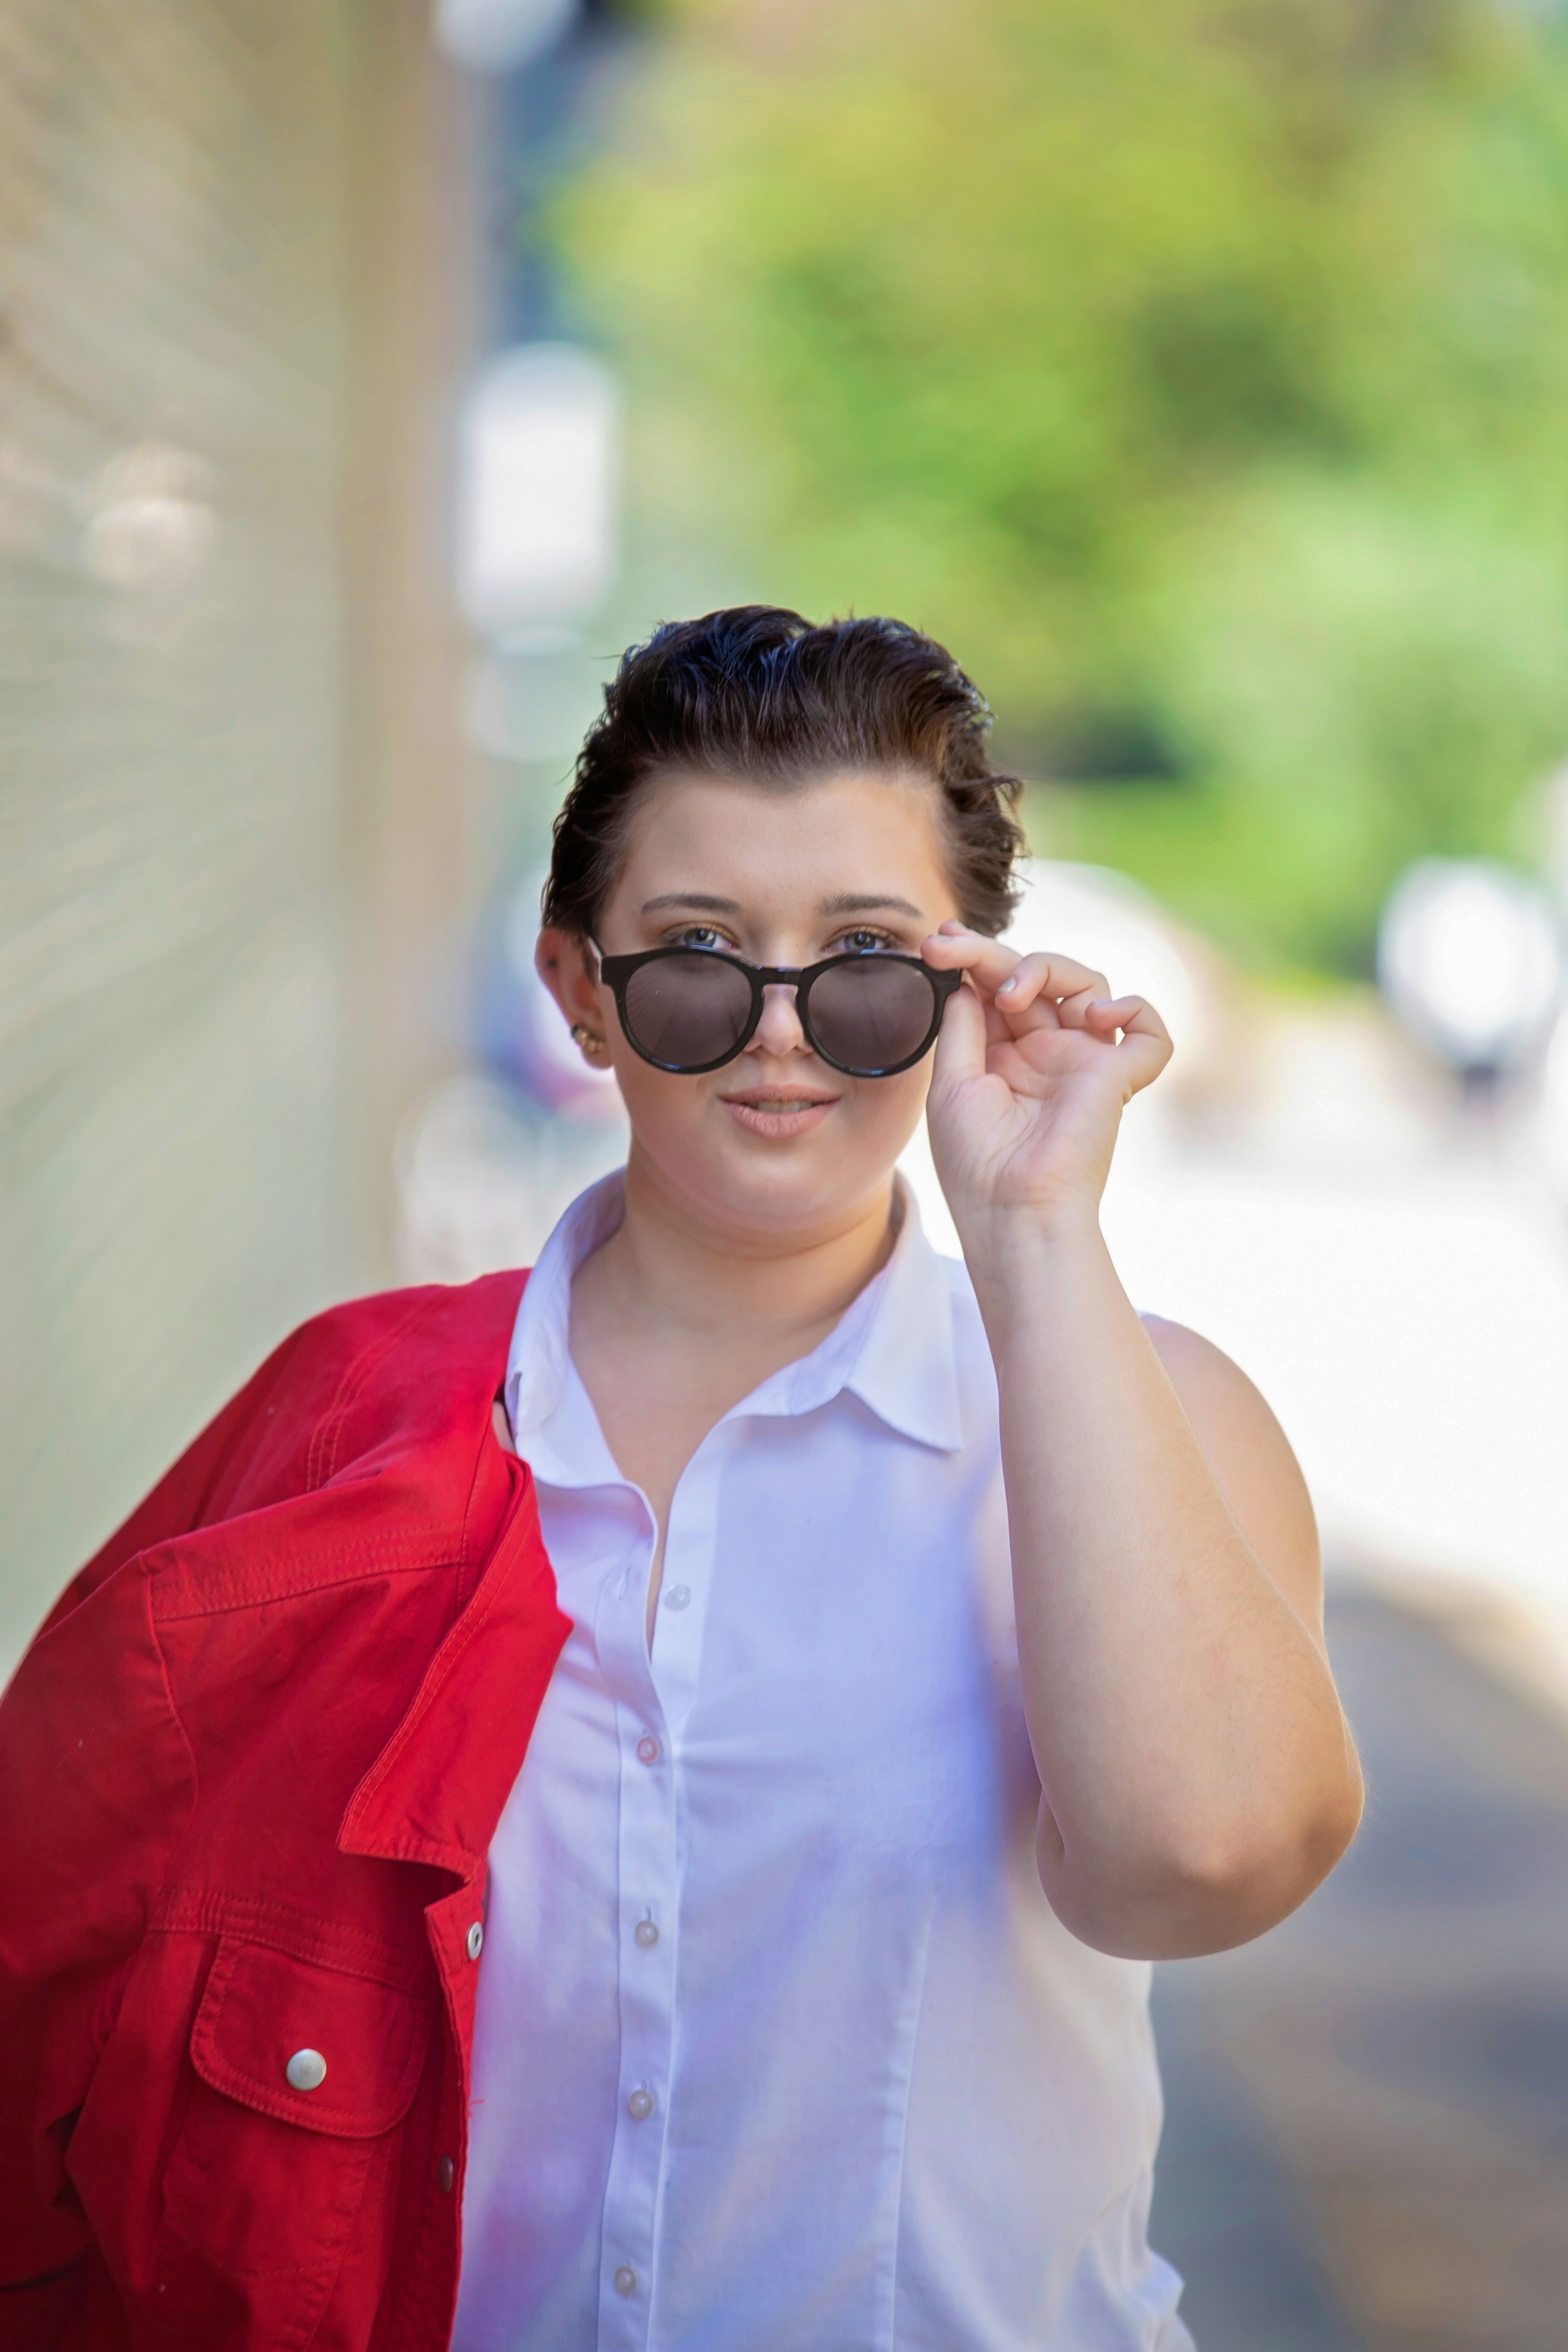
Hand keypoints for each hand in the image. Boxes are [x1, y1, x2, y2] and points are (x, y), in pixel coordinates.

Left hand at [920, 922, 1172, 1237]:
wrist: (1012, 1211)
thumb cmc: (976, 1160)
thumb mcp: (951, 1082)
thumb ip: (962, 1025)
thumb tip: (967, 979)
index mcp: (1005, 1057)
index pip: (998, 989)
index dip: (974, 957)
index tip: (938, 941)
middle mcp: (1048, 1055)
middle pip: (1039, 977)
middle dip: (994, 954)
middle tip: (954, 948)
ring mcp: (1085, 1063)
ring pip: (1090, 984)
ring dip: (1050, 968)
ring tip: (1015, 996)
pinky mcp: (1119, 1078)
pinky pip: (1149, 1030)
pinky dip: (1131, 1008)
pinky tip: (1095, 1017)